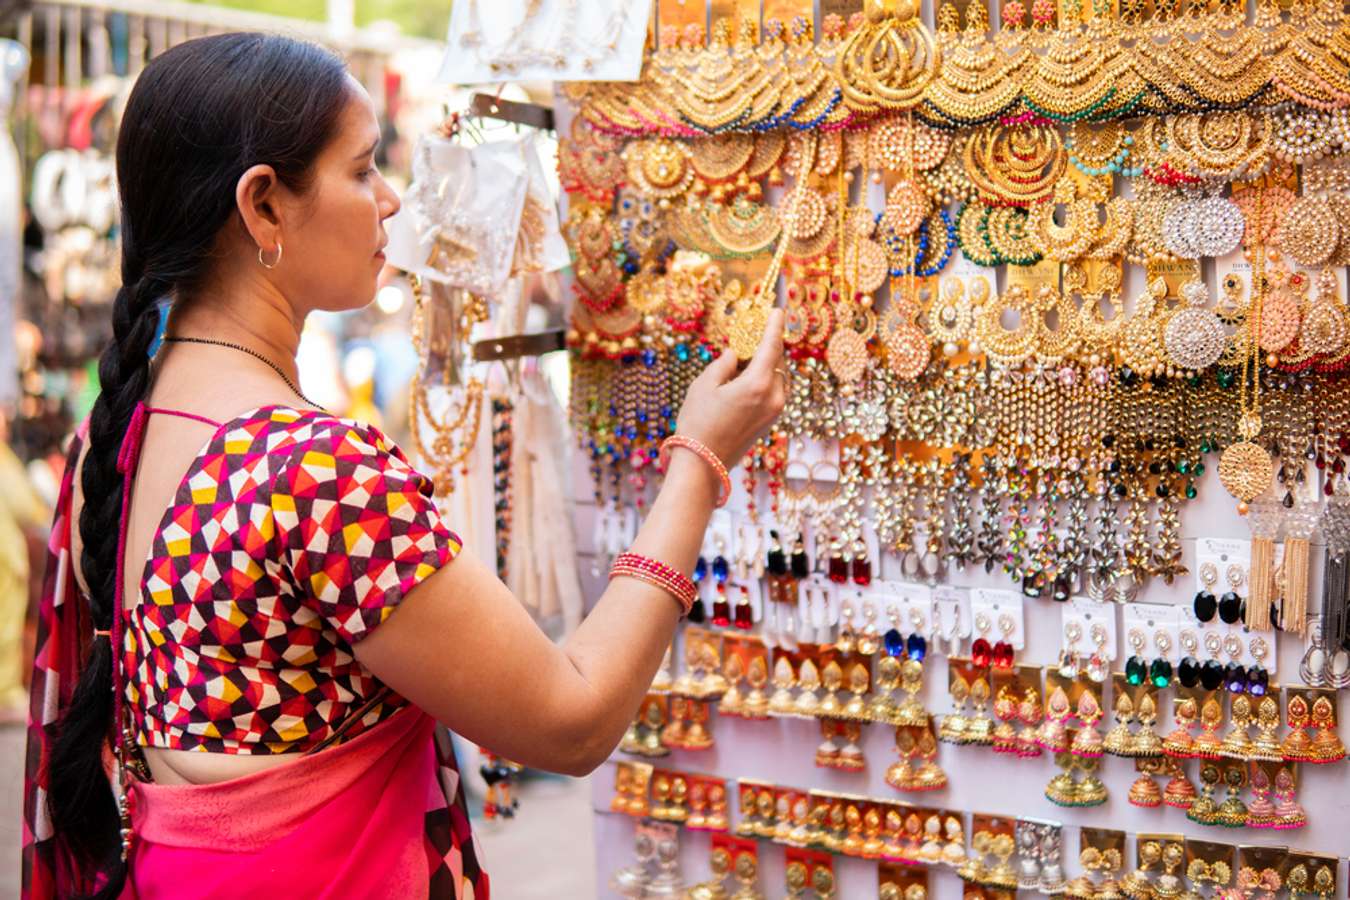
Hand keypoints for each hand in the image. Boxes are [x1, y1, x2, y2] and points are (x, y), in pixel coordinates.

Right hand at [673, 308, 787, 467]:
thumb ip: (725, 363)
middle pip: (776, 361)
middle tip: (749, 336)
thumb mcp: (704, 385)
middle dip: (765, 347)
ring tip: (741, 362)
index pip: (772, 346)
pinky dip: (763, 381)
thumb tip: (737, 354)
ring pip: (776, 377)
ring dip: (764, 366)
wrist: (703, 464)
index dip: (774, 325)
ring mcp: (775, 411)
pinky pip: (773, 391)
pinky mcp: (770, 422)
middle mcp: (773, 397)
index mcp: (758, 384)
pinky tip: (743, 381)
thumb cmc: (698, 422)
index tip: (778, 310)